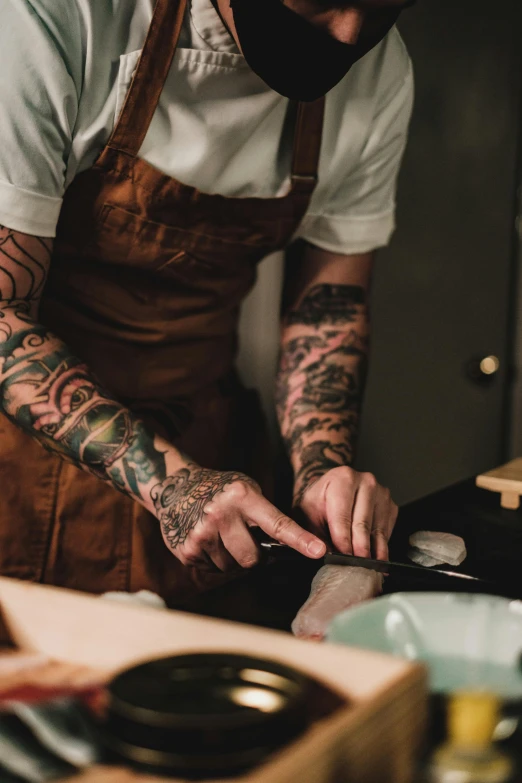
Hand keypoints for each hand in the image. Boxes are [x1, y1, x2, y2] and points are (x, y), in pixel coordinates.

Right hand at [152, 464, 326, 570]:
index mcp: (242, 497)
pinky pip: (214, 570)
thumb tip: (289, 547)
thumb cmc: (220, 490)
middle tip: (242, 537)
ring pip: (233, 567)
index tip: (319, 551)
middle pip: (253, 558)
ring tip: (221, 536)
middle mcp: (222, 514)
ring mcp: (202, 534)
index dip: (300, 540)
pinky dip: (215, 560)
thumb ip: (264, 514)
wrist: (176, 487)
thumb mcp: (246, 490)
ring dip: (232, 557)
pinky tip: (208, 541)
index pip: (277, 524)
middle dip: (253, 554)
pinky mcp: (188, 550)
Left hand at [294, 466, 397, 559]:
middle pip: (363, 524)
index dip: (342, 541)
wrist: (331, 488)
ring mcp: (381, 493)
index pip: (343, 516)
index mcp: (343, 479)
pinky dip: (380, 547)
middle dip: (358, 550)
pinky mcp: (390, 505)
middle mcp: (366, 482)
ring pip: (378, 531)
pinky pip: (386, 532)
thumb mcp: (306, 514)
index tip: (343, 558)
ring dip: (372, 552)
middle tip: (355, 567)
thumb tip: (321, 552)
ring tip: (365, 568)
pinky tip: (372, 557)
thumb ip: (311, 534)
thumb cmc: (318, 501)